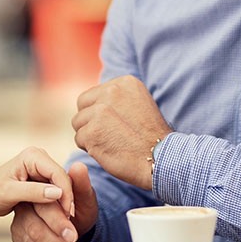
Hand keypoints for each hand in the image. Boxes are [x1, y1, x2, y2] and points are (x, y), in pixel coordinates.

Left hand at [0, 147, 74, 223]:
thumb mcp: (8, 193)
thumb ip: (32, 192)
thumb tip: (57, 193)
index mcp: (33, 156)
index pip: (57, 173)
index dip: (66, 193)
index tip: (68, 214)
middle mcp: (40, 160)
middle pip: (62, 180)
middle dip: (67, 201)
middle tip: (70, 224)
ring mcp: (41, 171)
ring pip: (61, 188)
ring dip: (64, 206)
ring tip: (68, 225)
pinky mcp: (41, 182)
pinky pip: (55, 194)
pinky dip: (58, 207)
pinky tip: (61, 221)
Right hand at [11, 162, 99, 241]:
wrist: (72, 223)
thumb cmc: (76, 208)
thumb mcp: (83, 196)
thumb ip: (81, 184)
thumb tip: (78, 166)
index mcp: (37, 191)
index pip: (42, 205)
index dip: (59, 218)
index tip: (75, 223)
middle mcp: (24, 210)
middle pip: (37, 230)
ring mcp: (20, 229)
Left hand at [72, 75, 170, 189]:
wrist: (161, 159)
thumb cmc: (151, 137)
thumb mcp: (139, 104)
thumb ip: (117, 99)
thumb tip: (92, 103)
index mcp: (125, 82)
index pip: (94, 94)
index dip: (100, 112)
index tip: (116, 124)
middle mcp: (112, 91)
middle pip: (83, 105)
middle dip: (90, 121)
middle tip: (109, 135)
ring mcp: (100, 111)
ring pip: (78, 122)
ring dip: (89, 135)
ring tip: (111, 143)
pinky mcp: (92, 131)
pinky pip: (79, 139)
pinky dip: (90, 148)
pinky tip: (108, 151)